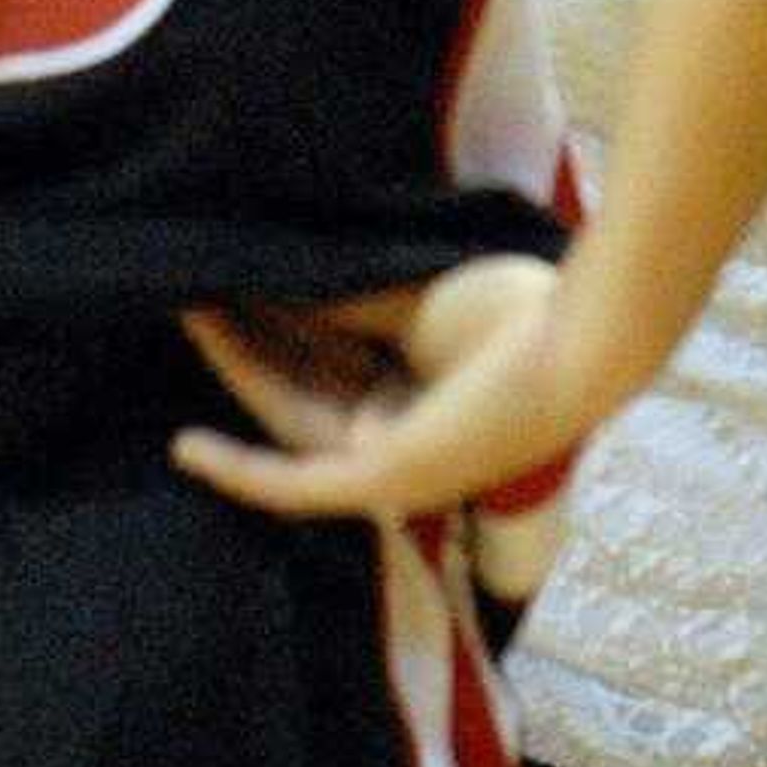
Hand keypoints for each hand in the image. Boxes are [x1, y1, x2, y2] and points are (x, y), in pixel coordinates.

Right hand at [172, 253, 586, 524]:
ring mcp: (391, 466)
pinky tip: (188, 449)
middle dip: (243, 345)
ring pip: (287, 423)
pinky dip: (241, 472)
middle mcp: (399, 436)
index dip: (273, 324)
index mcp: (419, 394)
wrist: (579, 338)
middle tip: (190, 294)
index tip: (232, 286)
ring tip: (186, 316)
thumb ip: (350, 304)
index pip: (326, 361)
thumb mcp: (417, 303)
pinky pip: (296, 486)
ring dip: (234, 375)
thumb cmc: (519, 315)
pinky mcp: (385, 481)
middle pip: (298, 390)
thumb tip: (286, 279)